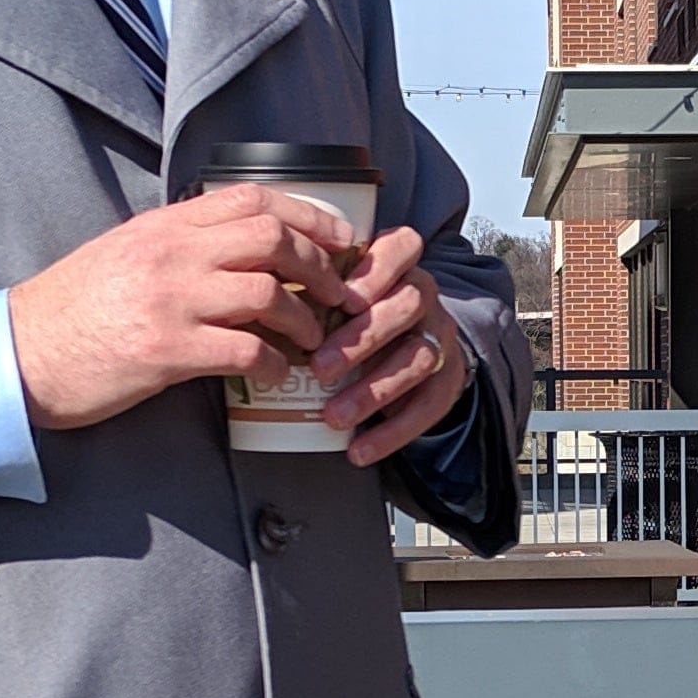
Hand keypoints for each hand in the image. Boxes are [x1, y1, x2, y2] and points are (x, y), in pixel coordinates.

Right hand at [8, 186, 358, 432]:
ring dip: (303, 319)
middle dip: (318, 265)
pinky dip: (274, 363)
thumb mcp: (124, 253)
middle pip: (270, 238)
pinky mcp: (165, 350)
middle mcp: (169, 254)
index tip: (340, 236)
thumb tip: (237, 246)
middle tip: (339, 293)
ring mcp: (168, 300)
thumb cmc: (72, 310)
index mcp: (163, 225)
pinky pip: (244, 351)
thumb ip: (177, 243)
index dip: (308, 213)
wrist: (19, 353)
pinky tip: (278, 373)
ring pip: (266, 292)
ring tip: (312, 339)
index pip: (251, 198)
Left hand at [312, 223, 472, 468]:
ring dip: (373, 391)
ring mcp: (439, 337)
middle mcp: (423, 296)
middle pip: (407, 305)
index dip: (376, 271)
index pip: (402, 248)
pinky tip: (359, 450)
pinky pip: (429, 405)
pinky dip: (392, 431)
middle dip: (362, 339)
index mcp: (396, 265)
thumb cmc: (346, 318)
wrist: (399, 354)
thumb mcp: (330, 296)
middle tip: (320, 368)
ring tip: (333, 416)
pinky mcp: (447, 379)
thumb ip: (308, 291)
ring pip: (417, 358)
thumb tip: (251, 303)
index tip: (343, 300)